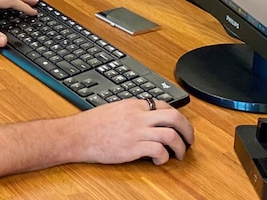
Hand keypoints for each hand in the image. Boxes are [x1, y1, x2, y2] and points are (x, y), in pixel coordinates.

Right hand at [58, 98, 193, 165]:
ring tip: (179, 154)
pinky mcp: (132, 148)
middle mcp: (137, 116)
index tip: (180, 126)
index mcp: (133, 105)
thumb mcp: (113, 110)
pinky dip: (164, 157)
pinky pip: (158, 151)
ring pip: (170, 135)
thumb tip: (146, 118)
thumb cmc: (91, 125)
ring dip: (180, 147)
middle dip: (187, 130)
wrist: (76, 135)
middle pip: (174, 117)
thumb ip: (131, 112)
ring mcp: (136, 132)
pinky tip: (159, 161)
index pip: (164, 105)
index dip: (177, 116)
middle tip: (190, 140)